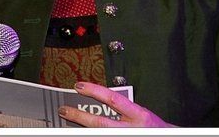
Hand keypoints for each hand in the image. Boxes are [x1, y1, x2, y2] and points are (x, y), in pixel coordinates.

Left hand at [58, 81, 174, 127]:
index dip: (95, 91)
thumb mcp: (141, 113)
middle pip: (102, 123)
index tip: (78, 86)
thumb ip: (123, 107)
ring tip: (68, 123)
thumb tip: (99, 97)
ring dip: (83, 128)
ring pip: (101, 133)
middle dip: (80, 116)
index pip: (113, 100)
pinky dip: (94, 134)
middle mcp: (132, 128)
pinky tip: (83, 131)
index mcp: (139, 115)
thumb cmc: (155, 128)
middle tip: (63, 110)